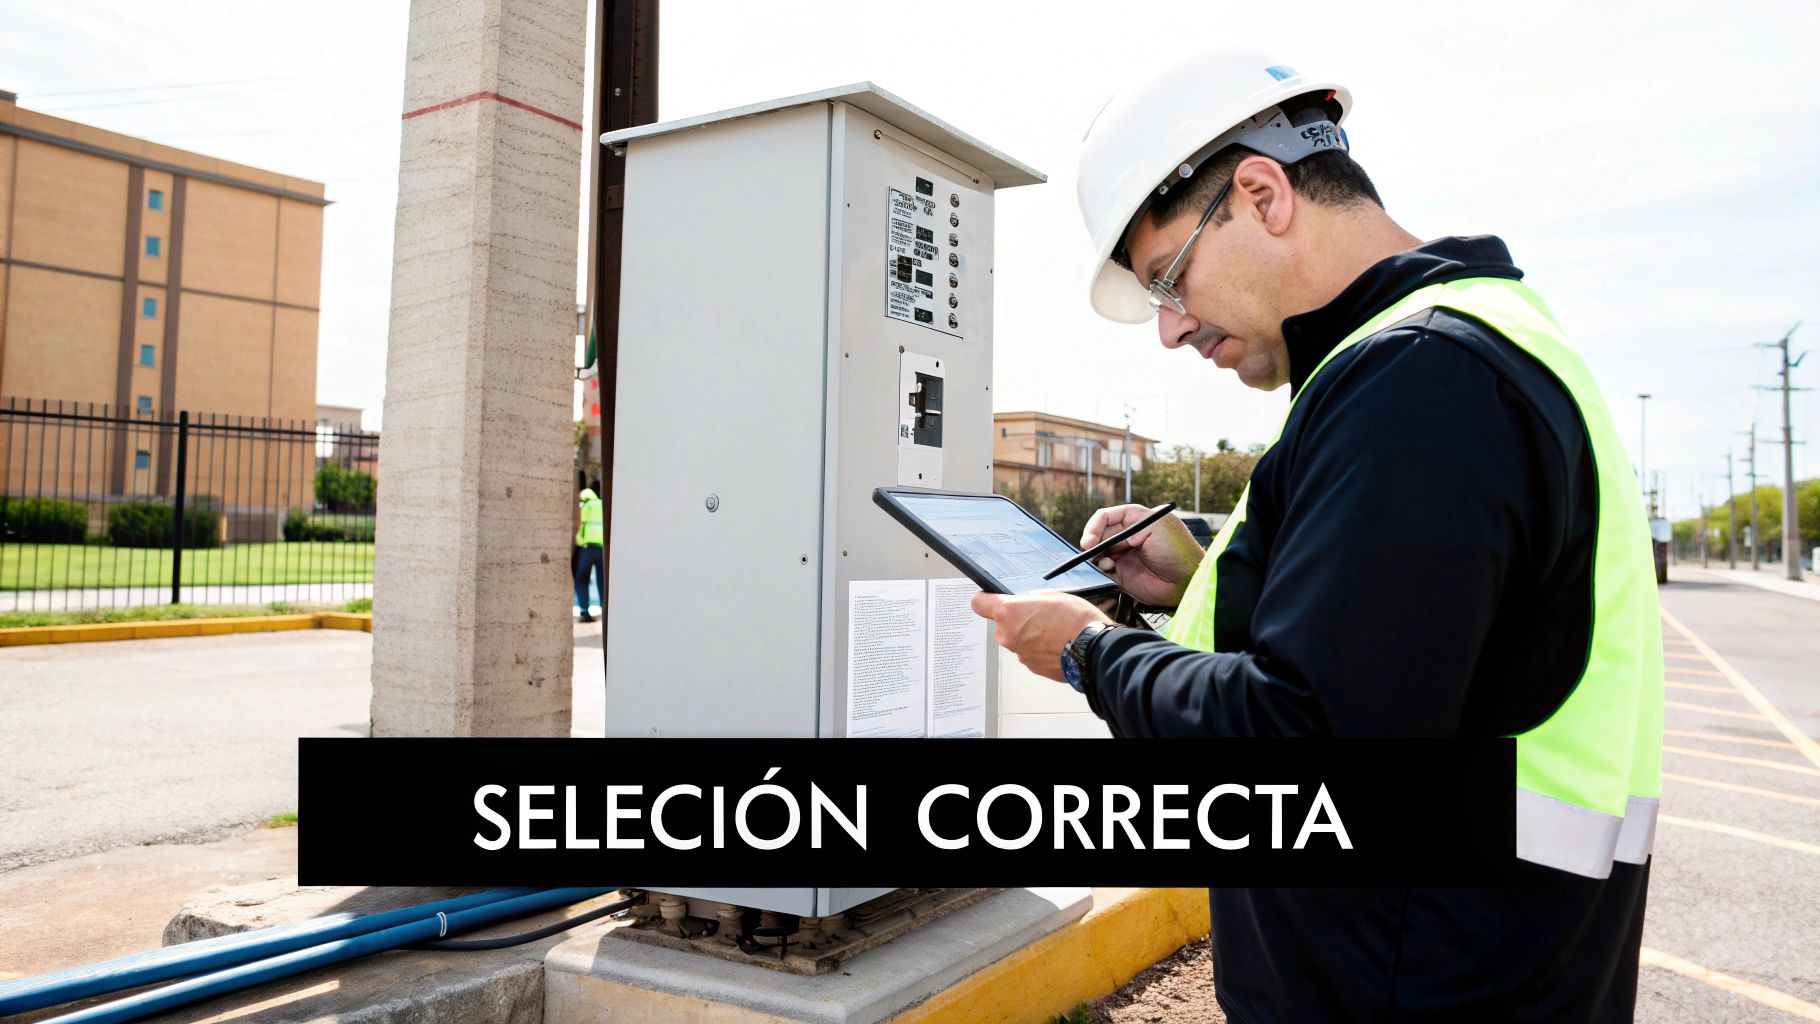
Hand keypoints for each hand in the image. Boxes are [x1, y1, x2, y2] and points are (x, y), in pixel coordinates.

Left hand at [970, 590, 1109, 683]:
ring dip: (1029, 635)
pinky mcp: (1031, 666)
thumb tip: (1025, 603)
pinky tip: (1056, 643)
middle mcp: (1009, 635)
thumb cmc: (1077, 621)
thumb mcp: (1052, 595)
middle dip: (1016, 620)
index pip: (979, 604)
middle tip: (1038, 615)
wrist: (1094, 650)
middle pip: (1002, 624)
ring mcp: (1019, 653)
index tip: (989, 599)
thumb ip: (1029, 599)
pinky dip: (1039, 649)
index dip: (985, 600)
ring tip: (1053, 630)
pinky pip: (1029, 652)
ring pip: (1017, 639)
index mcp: (1009, 613)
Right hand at [1080, 505, 1204, 606]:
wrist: (1187, 581)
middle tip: (1090, 550)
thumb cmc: (1179, 551)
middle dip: (1092, 542)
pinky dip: (1101, 569)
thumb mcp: (1156, 526)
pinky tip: (1110, 569)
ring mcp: (1124, 556)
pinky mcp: (1123, 575)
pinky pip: (1103, 570)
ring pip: (1098, 553)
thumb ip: (1129, 524)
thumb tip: (1106, 535)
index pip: (1107, 518)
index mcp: (1136, 520)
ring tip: (1106, 562)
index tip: (1090, 539)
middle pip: (1099, 535)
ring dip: (1096, 556)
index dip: (1095, 526)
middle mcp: (1128, 537)